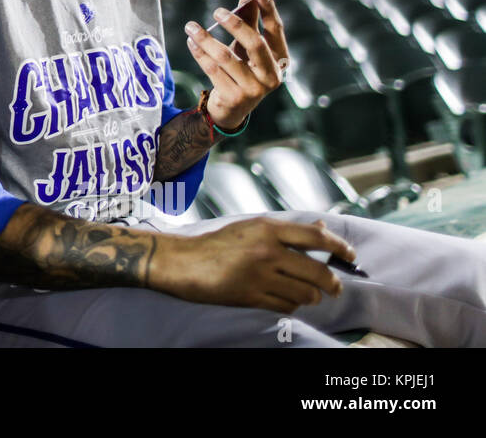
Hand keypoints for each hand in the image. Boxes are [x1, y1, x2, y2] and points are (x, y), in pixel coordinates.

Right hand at [151, 217, 352, 312]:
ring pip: (305, 293)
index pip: (316, 238)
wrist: (183, 262)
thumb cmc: (216, 243)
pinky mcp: (251, 296)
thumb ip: (287, 230)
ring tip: (308, 295)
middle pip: (317, 271)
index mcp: (267, 229)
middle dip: (332, 283)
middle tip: (335, 287)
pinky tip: (287, 301)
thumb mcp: (251, 227)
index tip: (350, 255)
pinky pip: (286, 306)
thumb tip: (321, 228)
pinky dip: (292, 306)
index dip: (339, 247)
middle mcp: (267, 251)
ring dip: (311, 297)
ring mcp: (260, 275)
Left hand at [183, 0, 289, 129]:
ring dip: (206, 39)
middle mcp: (272, 75)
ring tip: (191, 26)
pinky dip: (199, 54)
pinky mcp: (234, 97)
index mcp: (280, 59)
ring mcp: (254, 89)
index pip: (276, 30)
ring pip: (226, 57)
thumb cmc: (242, 68)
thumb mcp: (246, 45)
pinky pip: (212, 70)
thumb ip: (250, 19)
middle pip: (255, 44)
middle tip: (217, 11)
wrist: (231, 109)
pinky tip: (191, 42)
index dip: (268, 10)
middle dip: (236, 25)